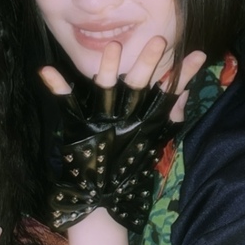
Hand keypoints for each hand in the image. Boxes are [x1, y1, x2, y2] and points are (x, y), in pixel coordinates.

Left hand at [41, 37, 206, 233]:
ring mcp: (100, 123)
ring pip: (105, 90)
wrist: (100, 203)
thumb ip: (171, 116)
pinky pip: (66, 105)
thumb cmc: (129, 170)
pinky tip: (46, 71)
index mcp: (143, 123)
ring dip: (108, 68)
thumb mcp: (156, 142)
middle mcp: (124, 120)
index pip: (166, 94)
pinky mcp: (76, 129)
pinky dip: (56, 87)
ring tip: (112, 46)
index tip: (198, 54)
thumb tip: (184, 91)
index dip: (182, 75)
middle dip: (148, 63)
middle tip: (159, 41)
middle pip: (138, 86)